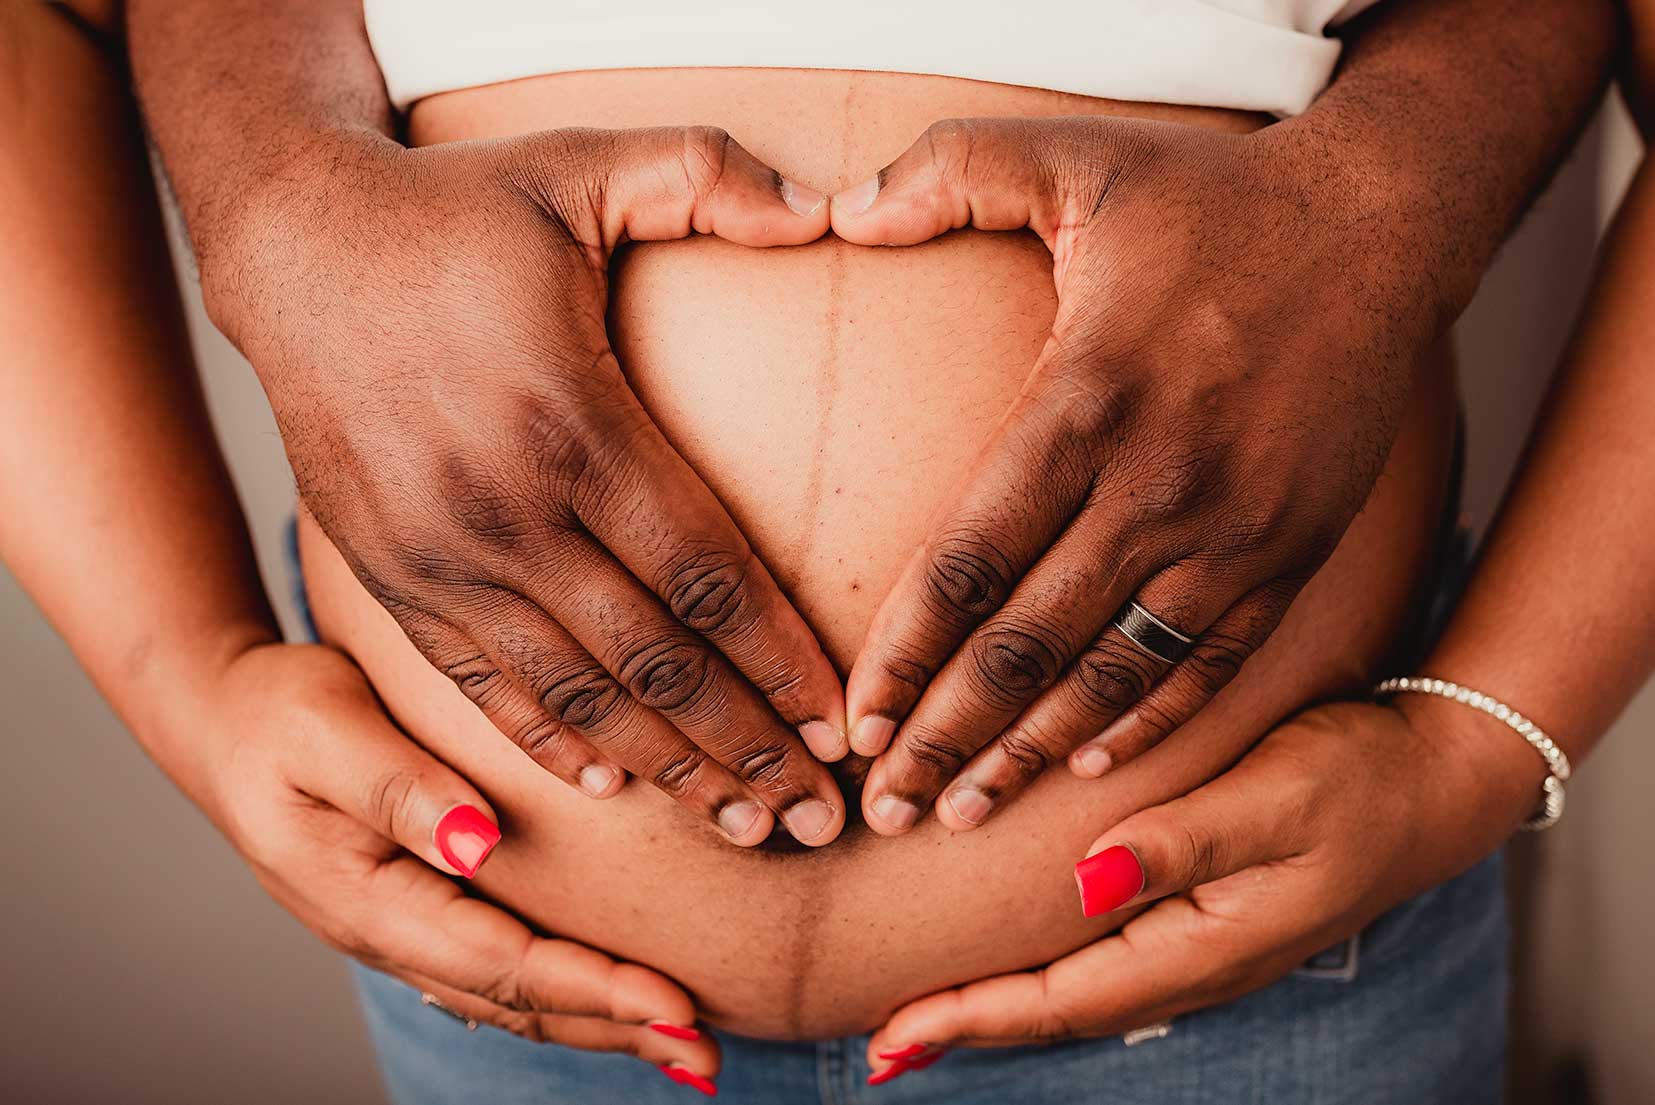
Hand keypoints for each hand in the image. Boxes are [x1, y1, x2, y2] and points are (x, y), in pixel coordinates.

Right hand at [195, 642, 722, 1084]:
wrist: (224, 722)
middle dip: (617, 1028)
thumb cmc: (275, 714)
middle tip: (704, 1052)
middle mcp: (392, 931)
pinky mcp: (424, 908)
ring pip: (514, 999)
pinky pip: (502, 970)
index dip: (592, 986)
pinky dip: (565, 992)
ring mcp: (407, 928)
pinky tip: (616, 1002)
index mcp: (368, 899)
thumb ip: (396, 784)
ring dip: (600, 1023)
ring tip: (684, 1045)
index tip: (673, 1003)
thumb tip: (478, 842)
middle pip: (518, 1001)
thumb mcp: (323, 728)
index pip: (499, 961)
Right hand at [206, 128, 847, 845]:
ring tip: (741, 825)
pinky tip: (611, 786)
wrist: (289, 244)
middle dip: (747, 749)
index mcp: (572, 419)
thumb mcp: (579, 165)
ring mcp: (439, 555)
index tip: (843, 725)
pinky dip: (548, 743)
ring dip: (666, 770)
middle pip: (653, 660)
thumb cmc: (453, 210)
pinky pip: (480, 684)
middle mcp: (505, 507)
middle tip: (821, 820)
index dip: (783, 661)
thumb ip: (707, 175)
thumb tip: (830, 206)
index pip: (707, 573)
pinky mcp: (389, 577)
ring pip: (574, 694)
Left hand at [829, 117, 1449, 832]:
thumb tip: (840, 209)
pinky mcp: (1293, 552)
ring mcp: (1235, 530)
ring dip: (1033, 752)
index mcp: (1087, 401)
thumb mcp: (1078, 158)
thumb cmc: (1215, 200)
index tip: (854, 722)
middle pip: (1028, 642)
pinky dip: (1144, 721)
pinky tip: (1086, 766)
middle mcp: (1160, 484)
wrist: (1383, 224)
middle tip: (885, 809)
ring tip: (964, 813)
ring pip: (1112, 672)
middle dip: (948, 736)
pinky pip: (1207, 663)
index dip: (902, 655)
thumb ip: (950, 170)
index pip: (968, 561)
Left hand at [859, 697, 1542, 1079]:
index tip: (895, 1033)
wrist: (1431, 786)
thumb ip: (1184, 840)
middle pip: (1059, 1010)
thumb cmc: (1357, 782)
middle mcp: (1193, 962)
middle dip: (967, 1025)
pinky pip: (1104, 960)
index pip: (1066, 996)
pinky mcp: (1201, 919)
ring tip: (925, 1010)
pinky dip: (1045, 972)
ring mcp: (1199, 947)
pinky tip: (1012, 958)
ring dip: (1000, 1005)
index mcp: (1205, 943)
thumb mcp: (1276, 797)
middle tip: (878, 1040)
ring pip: (1077, 991)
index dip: (975, 1016)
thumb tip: (1088, 878)